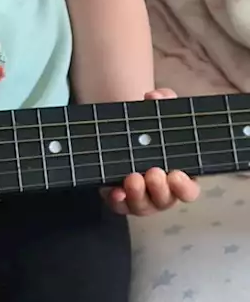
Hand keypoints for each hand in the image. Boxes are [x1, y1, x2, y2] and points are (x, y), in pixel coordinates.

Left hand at [102, 88, 200, 215]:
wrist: (121, 136)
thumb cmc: (148, 131)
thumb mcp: (158, 114)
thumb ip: (163, 102)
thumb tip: (156, 96)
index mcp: (179, 177)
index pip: (188, 190)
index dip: (184, 187)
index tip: (176, 174)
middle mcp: (162, 192)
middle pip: (166, 200)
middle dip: (160, 189)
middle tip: (154, 173)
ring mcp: (141, 198)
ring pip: (142, 205)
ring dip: (138, 194)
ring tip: (132, 178)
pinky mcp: (120, 198)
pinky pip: (119, 205)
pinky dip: (117, 200)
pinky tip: (113, 191)